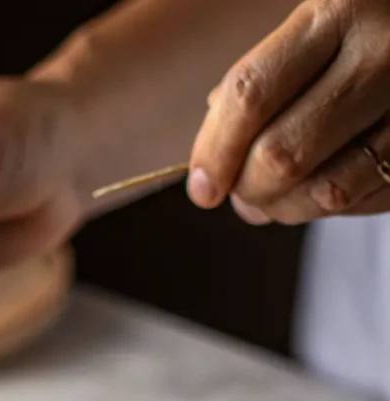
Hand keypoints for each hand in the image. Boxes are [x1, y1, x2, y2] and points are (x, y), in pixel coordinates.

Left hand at [187, 0, 389, 224]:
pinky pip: (360, 201)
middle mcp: (382, 53)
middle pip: (281, 155)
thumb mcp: (310, 31)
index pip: (252, 95)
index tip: (202, 187)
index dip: (215, 151)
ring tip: (274, 197)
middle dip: (247, 188)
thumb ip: (259, 88)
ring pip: (324, 192)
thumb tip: (212, 176)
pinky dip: (326, 207)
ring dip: (284, 208)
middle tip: (241, 192)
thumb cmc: (359, 35)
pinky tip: (320, 184)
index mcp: (338, 9)